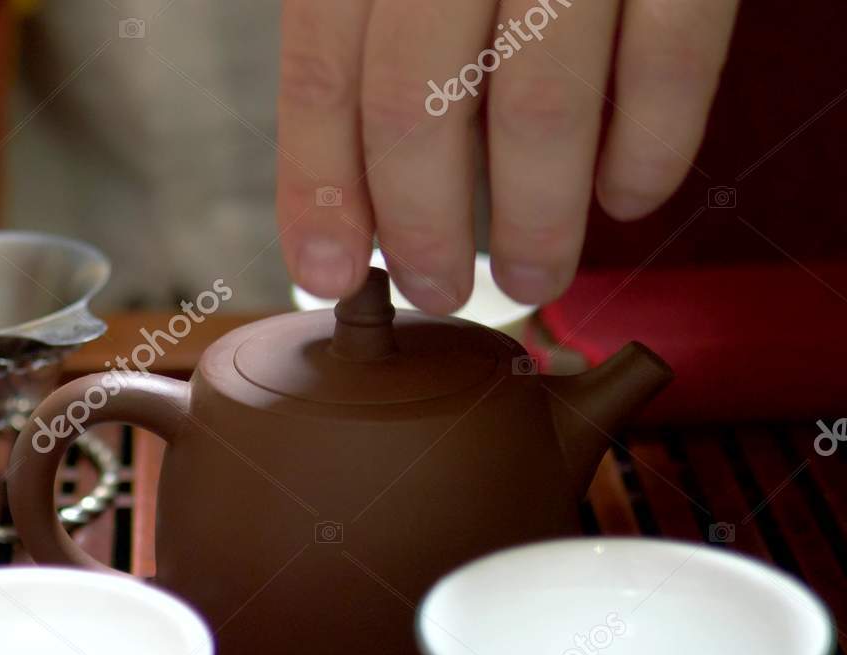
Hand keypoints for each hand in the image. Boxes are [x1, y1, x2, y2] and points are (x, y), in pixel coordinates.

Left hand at [277, 0, 739, 311]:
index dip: (321, 185)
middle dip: (423, 225)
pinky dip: (650, 149)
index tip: (330, 272)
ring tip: (533, 274)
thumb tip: (355, 181)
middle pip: (418, 103)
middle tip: (441, 290)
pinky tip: (628, 197)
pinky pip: (671, 61)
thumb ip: (375, 18)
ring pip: (540, 104)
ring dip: (534, 216)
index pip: (326, 66)